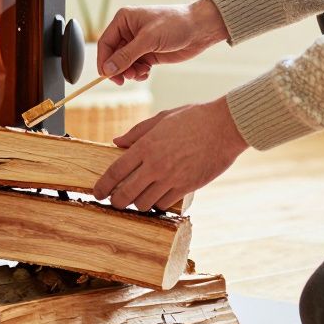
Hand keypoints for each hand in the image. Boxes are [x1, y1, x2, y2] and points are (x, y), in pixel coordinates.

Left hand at [92, 99, 247, 211]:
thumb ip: (137, 132)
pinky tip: (157, 199)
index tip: (98, 193)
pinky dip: (157, 204)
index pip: (116, 170)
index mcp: (146, 145)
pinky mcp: (186, 187)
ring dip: (138, 204)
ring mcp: (171, 178)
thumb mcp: (162, 118)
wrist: (225, 127)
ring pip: (144, 203)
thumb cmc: (194, 118)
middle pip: (126, 193)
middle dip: (116, 202)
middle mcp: (155, 164)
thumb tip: (117, 142)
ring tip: (137, 200)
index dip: (103, 185)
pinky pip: (164, 204)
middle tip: (114, 203)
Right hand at [97, 0, 229, 83]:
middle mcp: (129, 31)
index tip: (107, 76)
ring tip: (140, 73)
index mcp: (124, 20)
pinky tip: (146, 73)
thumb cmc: (175, 25)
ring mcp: (139, 44)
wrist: (199, 29)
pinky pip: (136, 67)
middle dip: (119, 68)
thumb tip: (108, 69)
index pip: (105, 43)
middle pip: (113, 55)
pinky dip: (138, 73)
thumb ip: (127, 55)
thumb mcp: (148, 40)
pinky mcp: (148, 54)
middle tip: (124, 79)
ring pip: (124, 64)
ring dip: (129, 72)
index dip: (104, 60)